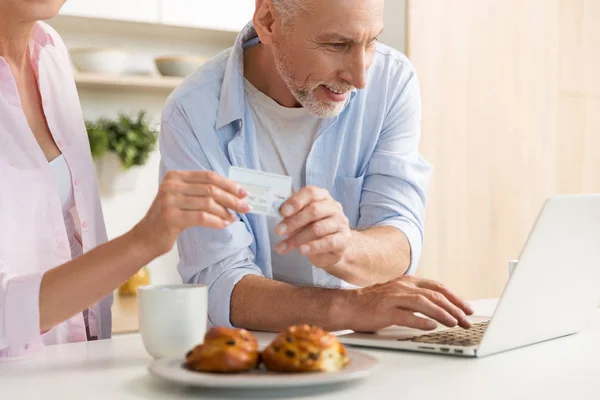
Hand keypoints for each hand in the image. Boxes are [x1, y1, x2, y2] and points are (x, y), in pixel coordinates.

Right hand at [132, 170, 250, 256]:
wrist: (146, 238)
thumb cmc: (169, 218)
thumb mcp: (181, 198)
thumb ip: (200, 192)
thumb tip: (232, 194)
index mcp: (175, 176)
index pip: (208, 176)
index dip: (228, 184)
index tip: (244, 192)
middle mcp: (171, 185)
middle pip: (210, 189)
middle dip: (232, 198)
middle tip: (246, 207)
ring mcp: (169, 201)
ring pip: (208, 203)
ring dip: (225, 212)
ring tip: (234, 218)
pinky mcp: (170, 217)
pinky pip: (201, 217)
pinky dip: (216, 221)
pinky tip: (224, 225)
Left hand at [273, 186, 351, 268]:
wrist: (332, 249)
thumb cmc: (313, 229)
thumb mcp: (301, 220)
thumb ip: (291, 215)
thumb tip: (278, 214)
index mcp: (322, 197)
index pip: (310, 192)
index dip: (296, 201)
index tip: (283, 212)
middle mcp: (334, 207)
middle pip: (314, 210)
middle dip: (293, 222)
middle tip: (278, 231)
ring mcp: (341, 223)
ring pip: (318, 228)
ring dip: (297, 238)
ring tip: (283, 246)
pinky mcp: (344, 239)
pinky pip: (328, 242)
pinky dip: (313, 247)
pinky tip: (302, 251)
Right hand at [339, 276, 474, 331]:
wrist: (348, 305)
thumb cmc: (373, 303)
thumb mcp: (397, 293)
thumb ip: (416, 297)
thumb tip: (440, 308)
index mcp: (407, 281)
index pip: (437, 287)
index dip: (455, 297)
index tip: (467, 308)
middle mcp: (402, 287)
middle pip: (434, 295)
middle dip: (454, 308)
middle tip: (466, 319)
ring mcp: (393, 298)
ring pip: (423, 303)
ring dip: (442, 313)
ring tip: (454, 322)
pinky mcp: (384, 311)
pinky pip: (406, 315)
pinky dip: (421, 320)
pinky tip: (431, 326)